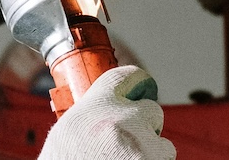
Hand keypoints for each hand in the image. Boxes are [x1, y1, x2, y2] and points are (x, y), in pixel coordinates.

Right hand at [37, 65, 176, 159]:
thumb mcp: (66, 135)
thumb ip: (90, 116)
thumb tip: (107, 110)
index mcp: (97, 106)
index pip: (129, 76)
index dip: (138, 83)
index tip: (142, 89)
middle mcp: (123, 121)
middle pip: (152, 111)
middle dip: (145, 127)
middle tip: (127, 146)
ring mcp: (144, 148)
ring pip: (163, 145)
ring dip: (151, 155)